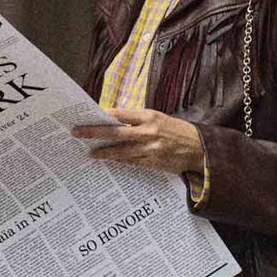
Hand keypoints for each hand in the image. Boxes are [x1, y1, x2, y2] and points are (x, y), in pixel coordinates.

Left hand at [71, 108, 204, 176]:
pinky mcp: (154, 162)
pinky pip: (132, 162)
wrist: (200, 147)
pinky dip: (119, 161)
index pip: (120, 114)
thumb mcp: (158, 118)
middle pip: (115, 131)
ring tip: (90, 152)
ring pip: (121, 150)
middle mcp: (149, 131)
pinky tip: (108, 161)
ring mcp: (151, 148)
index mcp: (149, 116)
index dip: (102, 115)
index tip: (87, 115)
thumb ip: (137, 119)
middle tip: (77, 132)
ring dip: (104, 151)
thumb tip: (112, 120)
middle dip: (94, 132)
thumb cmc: (176, 130)